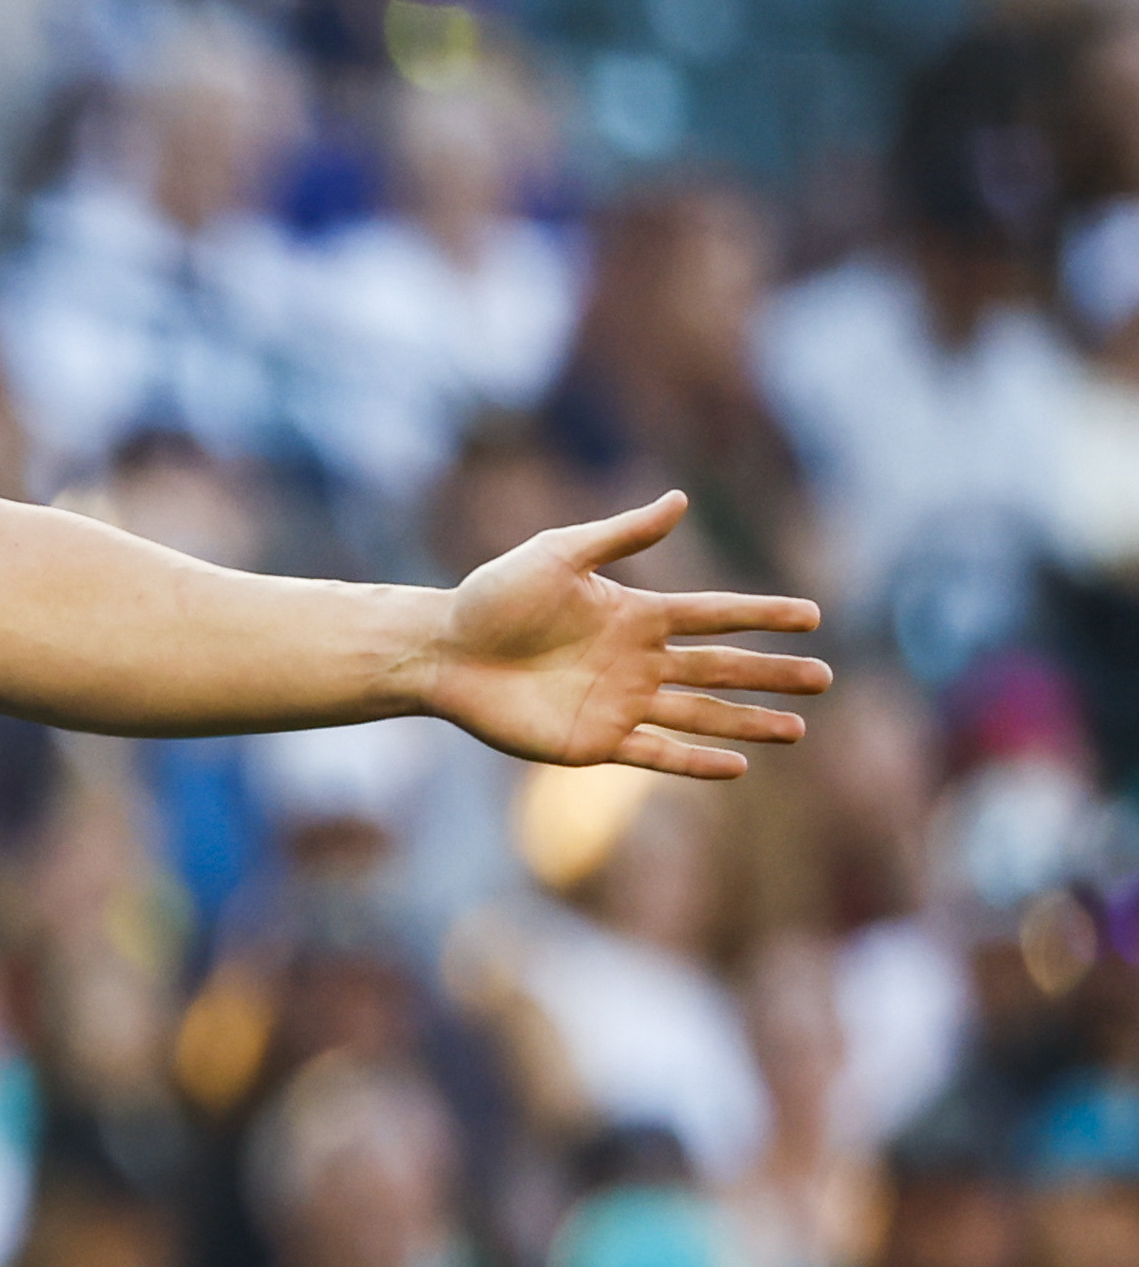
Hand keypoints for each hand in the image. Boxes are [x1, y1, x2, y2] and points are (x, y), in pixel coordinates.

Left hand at [411, 493, 828, 777]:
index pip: (714, 614)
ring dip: (748, 723)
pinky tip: (737, 767)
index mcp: (635, 614)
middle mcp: (637, 661)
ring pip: (700, 716)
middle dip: (771, 674)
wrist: (442, 649)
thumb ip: (622, 535)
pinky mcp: (593, 741)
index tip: (813, 616)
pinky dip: (694, 762)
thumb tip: (681, 499)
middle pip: (720, 669)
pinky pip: (655, 754)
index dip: (763, 615)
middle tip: (824, 678)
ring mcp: (619, 703)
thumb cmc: (493, 596)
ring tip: (797, 729)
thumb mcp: (558, 554)